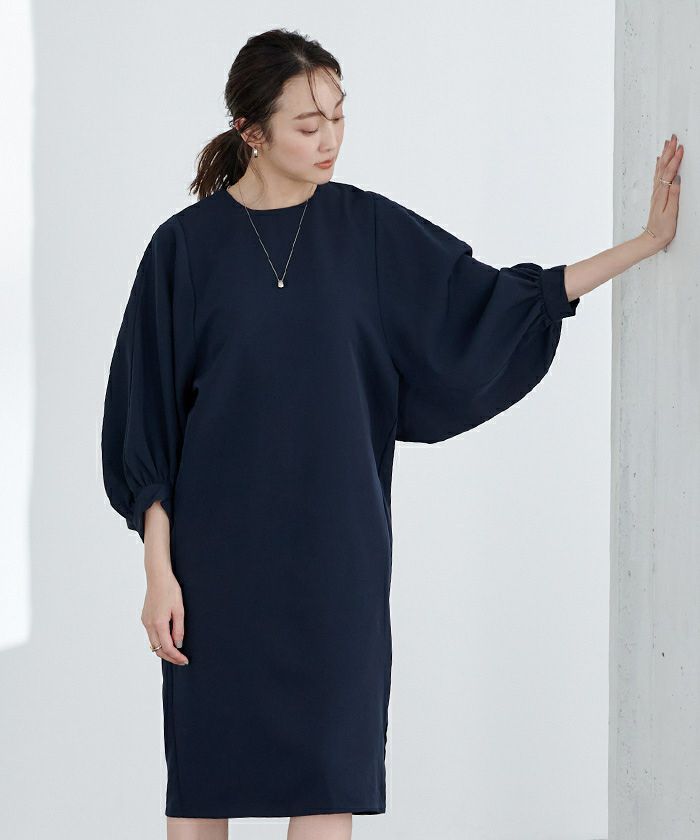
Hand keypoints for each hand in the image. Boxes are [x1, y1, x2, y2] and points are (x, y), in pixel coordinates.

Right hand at [142, 568, 189, 665]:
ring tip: (176, 652)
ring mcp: (145, 621)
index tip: (185, 661)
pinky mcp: (144, 617)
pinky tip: (168, 639)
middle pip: (158, 650)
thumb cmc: (171, 590)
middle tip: (181, 660)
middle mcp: (149, 625)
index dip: (176, 657)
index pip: (167, 648)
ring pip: (153, 643)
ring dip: (164, 650)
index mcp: (158, 623)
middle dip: (170, 657)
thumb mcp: (179, 610)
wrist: (158, 577)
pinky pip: (151, 635)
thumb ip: (178, 629)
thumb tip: (178, 645)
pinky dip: (159, 641)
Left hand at [643, 133, 682, 251]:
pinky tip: (659, 160)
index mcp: (662, 194)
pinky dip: (659, 166)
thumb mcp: (671, 214)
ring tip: (667, 144)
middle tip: (674, 138)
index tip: (680, 148)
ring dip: (664, 155)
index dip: (675, 160)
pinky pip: (657, 176)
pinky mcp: (657, 195)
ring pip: (660, 170)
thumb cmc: (663, 229)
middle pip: (663, 167)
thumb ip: (673, 196)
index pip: (670, 173)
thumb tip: (676, 180)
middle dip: (669, 152)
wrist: (651, 239)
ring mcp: (656, 192)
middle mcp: (658, 191)